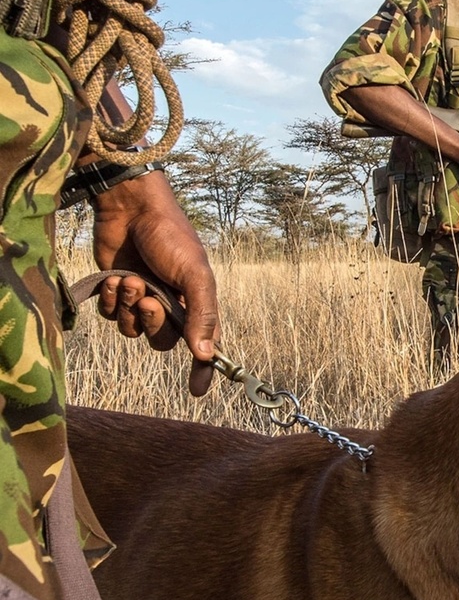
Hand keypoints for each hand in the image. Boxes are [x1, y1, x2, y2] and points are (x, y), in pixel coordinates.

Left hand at [91, 168, 220, 395]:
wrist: (130, 208)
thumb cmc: (170, 237)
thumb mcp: (195, 275)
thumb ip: (201, 315)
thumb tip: (206, 354)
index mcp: (196, 303)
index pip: (203, 344)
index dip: (203, 369)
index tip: (198, 391)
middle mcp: (170, 305)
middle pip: (161, 340)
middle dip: (152, 322)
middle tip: (147, 298)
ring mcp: (142, 300)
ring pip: (133, 331)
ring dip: (128, 308)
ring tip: (128, 280)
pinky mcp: (117, 293)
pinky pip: (112, 317)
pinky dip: (111, 302)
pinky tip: (114, 280)